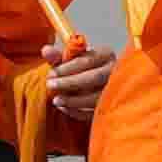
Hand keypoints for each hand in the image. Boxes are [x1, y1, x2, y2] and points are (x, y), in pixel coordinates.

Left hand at [35, 36, 113, 152]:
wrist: (95, 83)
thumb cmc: (82, 68)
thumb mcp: (70, 60)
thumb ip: (58, 56)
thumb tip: (46, 50)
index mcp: (106, 54)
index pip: (87, 60)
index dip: (67, 68)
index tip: (51, 73)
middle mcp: (115, 71)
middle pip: (95, 77)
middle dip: (70, 82)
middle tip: (50, 85)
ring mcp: (115, 90)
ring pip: (97, 97)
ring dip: (73, 100)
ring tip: (56, 100)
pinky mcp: (111, 107)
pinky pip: (95, 111)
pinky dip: (78, 111)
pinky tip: (64, 108)